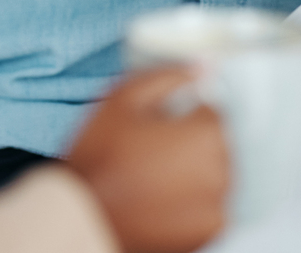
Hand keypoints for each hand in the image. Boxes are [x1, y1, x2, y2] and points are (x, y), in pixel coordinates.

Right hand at [65, 67, 228, 252]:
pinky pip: (208, 207)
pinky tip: (159, 199)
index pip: (211, 112)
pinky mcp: (206, 233)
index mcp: (205, 135)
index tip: (159, 127)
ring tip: (152, 178)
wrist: (81, 216)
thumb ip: (168, 76)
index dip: (183, 116)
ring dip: (192, 172)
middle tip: (150, 153)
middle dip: (189, 144)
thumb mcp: (123, 99)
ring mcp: (215, 207)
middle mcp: (219, 172)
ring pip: (213, 176)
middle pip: (215, 144)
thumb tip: (202, 66)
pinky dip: (191, 203)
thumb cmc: (98, 159)